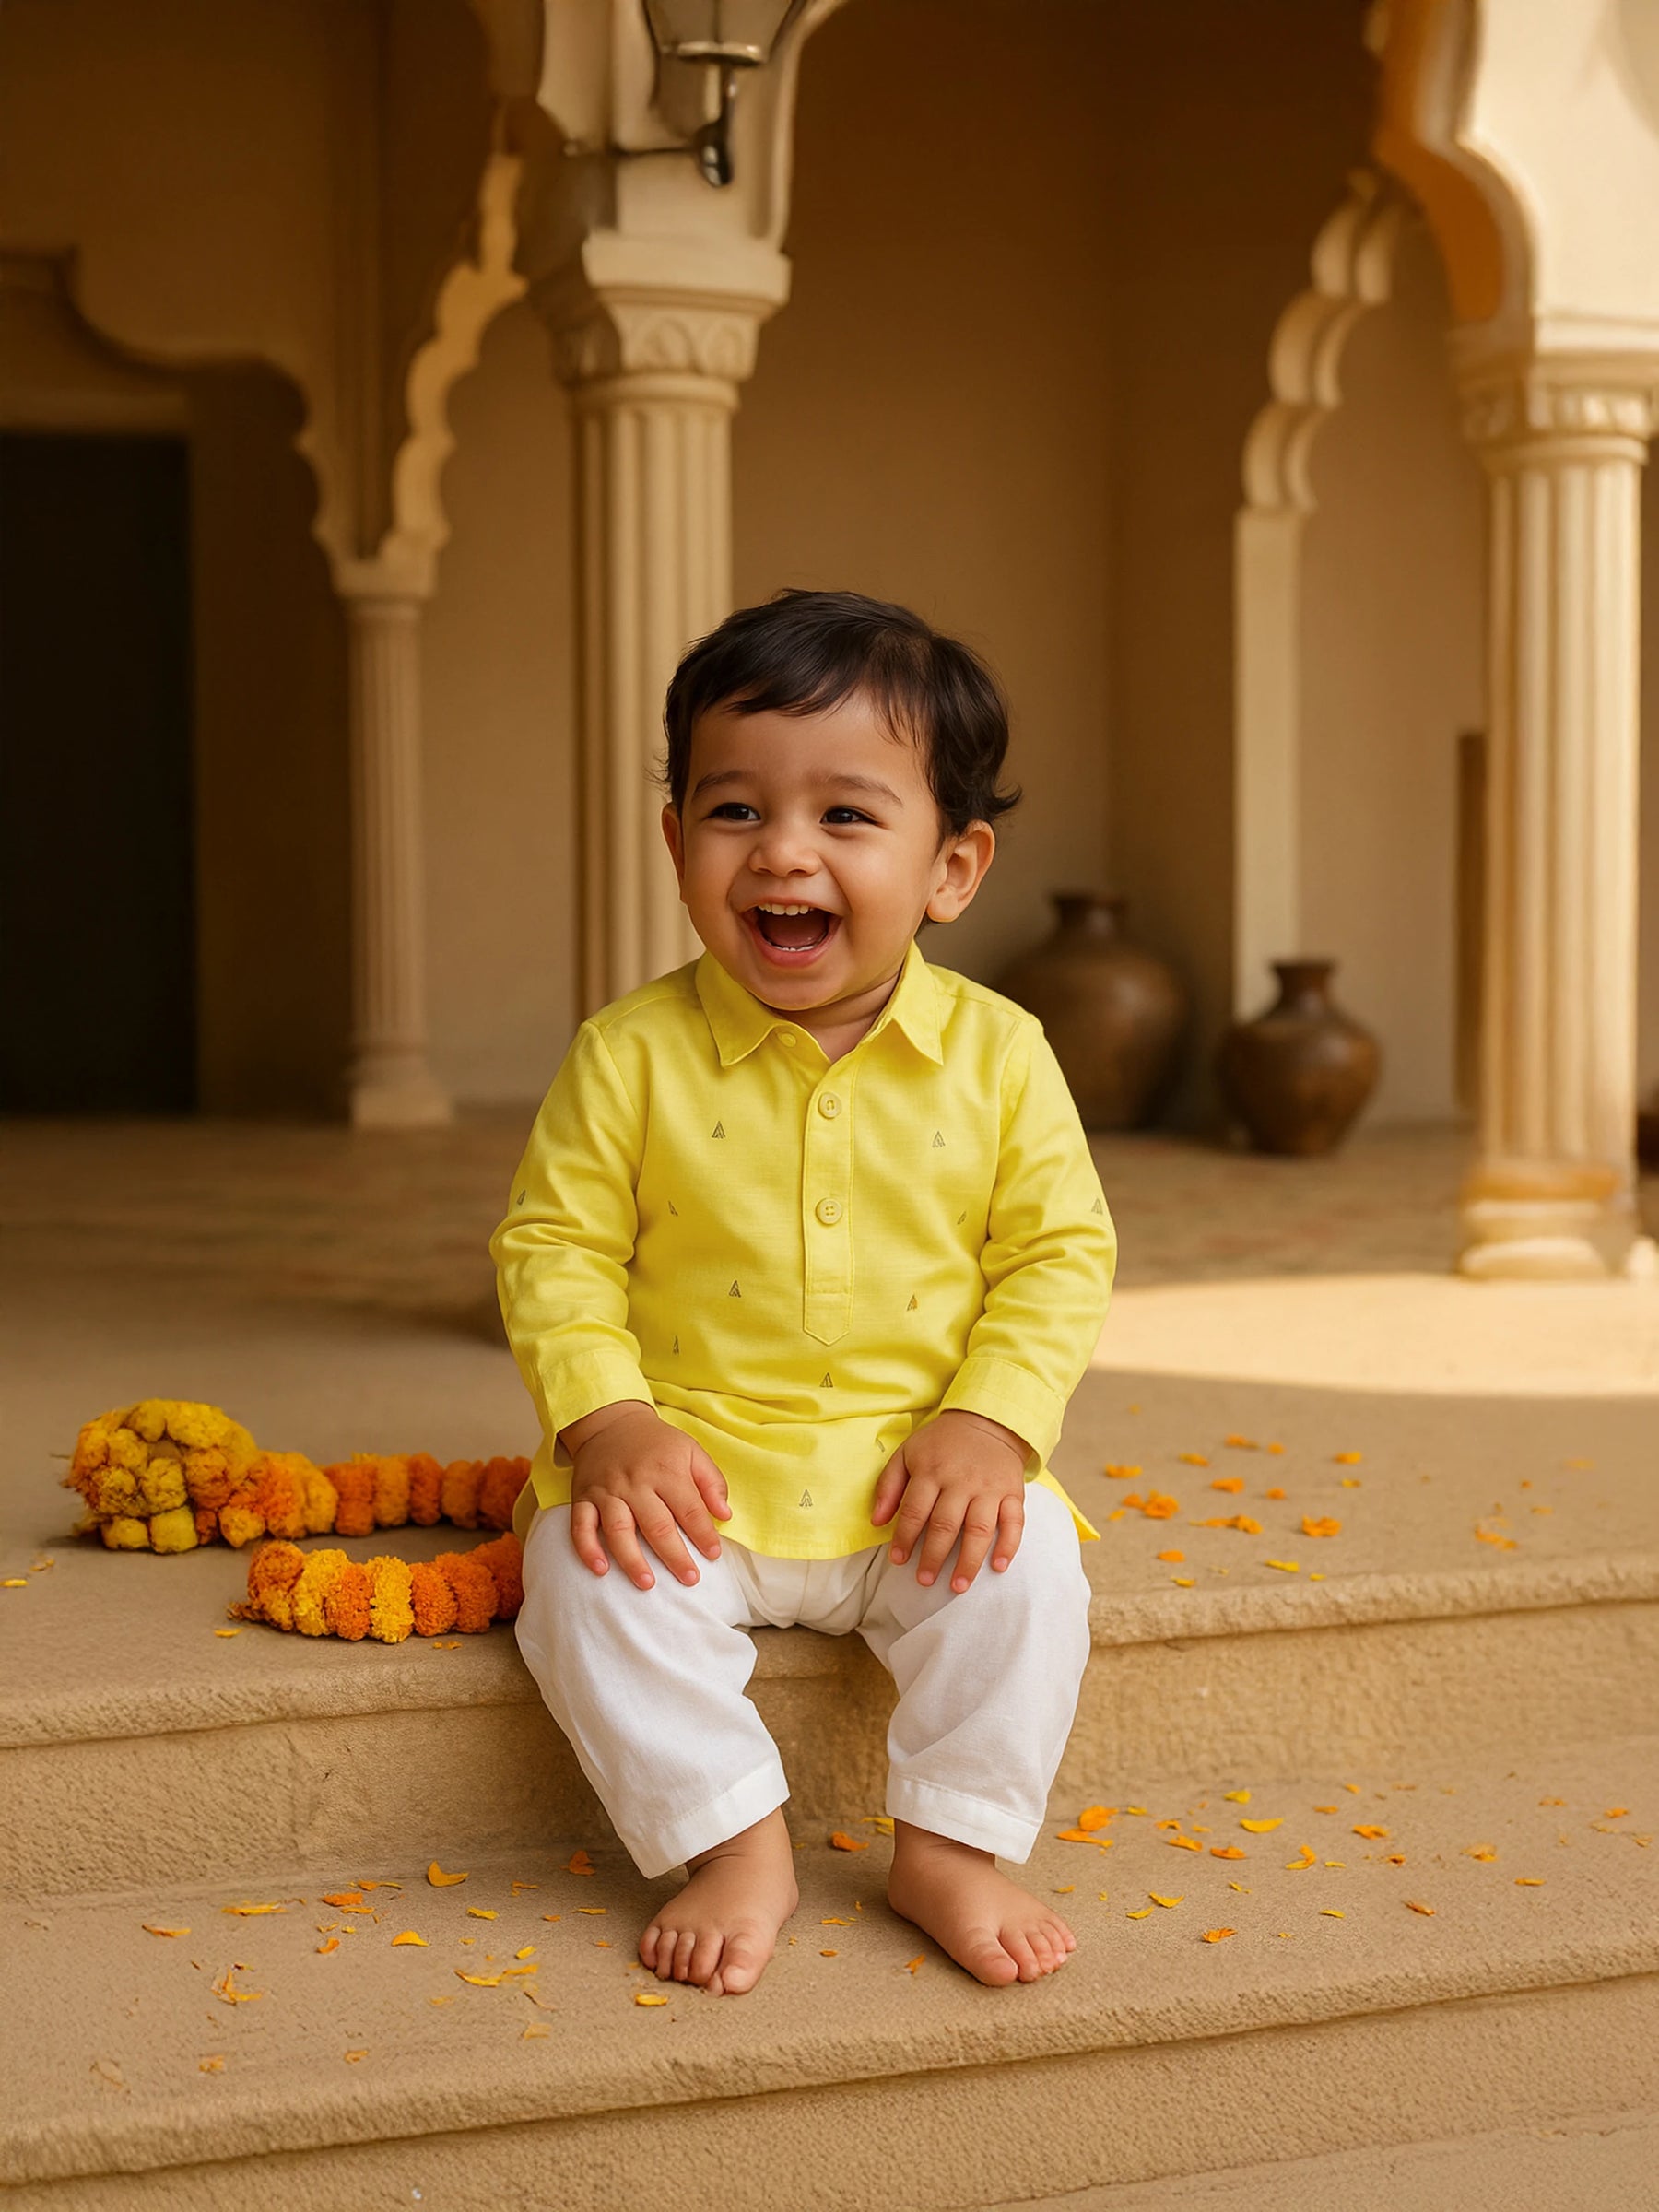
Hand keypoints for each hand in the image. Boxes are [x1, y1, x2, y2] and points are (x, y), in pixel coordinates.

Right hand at [561, 1402, 730, 1590]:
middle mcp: (636, 1482)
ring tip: (647, 1584)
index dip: (704, 1534)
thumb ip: (711, 1482)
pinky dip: (588, 1549)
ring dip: (632, 1560)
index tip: (714, 1555)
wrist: (611, 1422)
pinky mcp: (583, 1498)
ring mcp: (607, 1491)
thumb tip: (725, 1515)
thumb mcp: (691, 1451)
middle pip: (656, 1525)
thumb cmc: (657, 1444)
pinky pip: (581, 1526)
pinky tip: (600, 1569)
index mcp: (666, 1471)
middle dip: (675, 1556)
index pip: (689, 1509)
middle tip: (690, 1579)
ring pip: (619, 1530)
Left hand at [870, 1410, 1030, 1593]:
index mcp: (931, 1471)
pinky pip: (1014, 1522)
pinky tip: (998, 1566)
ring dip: (968, 1561)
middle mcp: (961, 1481)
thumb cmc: (941, 1443)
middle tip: (924, 1580)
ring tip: (958, 1587)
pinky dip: (1008, 1546)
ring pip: (979, 1530)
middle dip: (933, 1557)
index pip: (914, 1511)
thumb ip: (889, 1486)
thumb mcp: (907, 1453)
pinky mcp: (1013, 1492)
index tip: (898, 1561)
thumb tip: (877, 1522)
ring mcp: (989, 1488)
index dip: (904, 1538)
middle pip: (945, 1525)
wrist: (986, 1420)